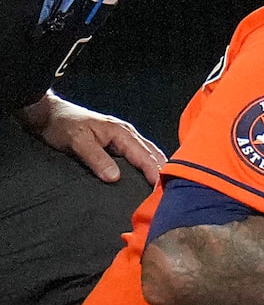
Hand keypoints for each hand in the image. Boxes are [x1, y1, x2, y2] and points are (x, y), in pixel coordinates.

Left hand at [21, 96, 162, 183]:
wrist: (50, 114)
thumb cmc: (64, 126)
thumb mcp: (78, 142)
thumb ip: (97, 159)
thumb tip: (115, 178)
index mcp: (122, 133)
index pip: (145, 156)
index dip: (155, 173)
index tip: (162, 190)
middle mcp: (128, 134)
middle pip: (153, 153)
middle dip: (163, 170)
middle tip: (171, 191)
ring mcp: (124, 136)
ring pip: (148, 152)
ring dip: (157, 167)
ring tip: (165, 185)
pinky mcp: (117, 141)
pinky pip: (140, 153)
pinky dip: (148, 163)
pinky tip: (149, 173)